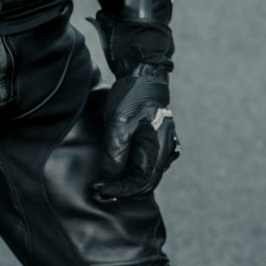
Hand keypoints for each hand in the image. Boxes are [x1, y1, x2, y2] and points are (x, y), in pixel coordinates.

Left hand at [92, 67, 179, 202]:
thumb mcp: (119, 124)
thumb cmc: (132, 96)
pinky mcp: (157, 141)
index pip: (140, 184)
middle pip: (145, 184)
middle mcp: (165, 152)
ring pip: (146, 175)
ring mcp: (163, 147)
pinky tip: (118, 170)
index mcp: (158, 150)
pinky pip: (147, 164)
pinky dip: (132, 172)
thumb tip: (110, 177)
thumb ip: (115, 153)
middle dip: (123, 190)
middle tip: (100, 190)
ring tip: (106, 182)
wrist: (144, 74)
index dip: (119, 190)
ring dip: (127, 182)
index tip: (99, 190)